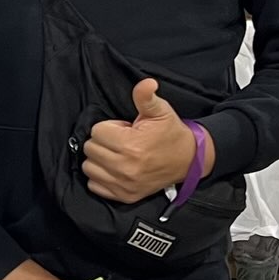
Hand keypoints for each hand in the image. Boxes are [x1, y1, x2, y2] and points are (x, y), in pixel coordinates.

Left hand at [82, 79, 213, 204]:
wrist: (188, 159)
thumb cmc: (171, 133)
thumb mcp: (160, 111)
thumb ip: (146, 96)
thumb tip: (146, 83)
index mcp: (130, 145)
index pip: (96, 131)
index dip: (109, 127)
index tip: (123, 129)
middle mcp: (125, 167)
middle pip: (90, 149)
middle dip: (103, 141)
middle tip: (120, 141)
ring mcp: (124, 184)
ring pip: (89, 168)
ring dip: (99, 159)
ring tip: (116, 154)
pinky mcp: (124, 196)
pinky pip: (95, 186)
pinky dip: (100, 177)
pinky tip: (114, 168)